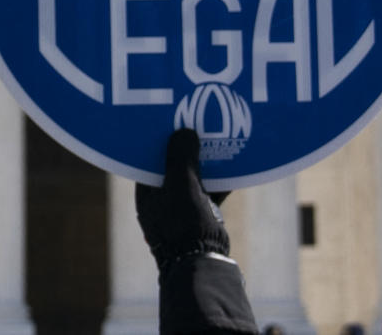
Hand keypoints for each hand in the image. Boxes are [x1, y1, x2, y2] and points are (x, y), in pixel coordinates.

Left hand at [135, 128, 229, 271]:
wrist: (204, 263)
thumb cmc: (184, 224)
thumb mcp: (181, 186)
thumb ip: (181, 157)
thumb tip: (184, 131)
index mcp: (147, 193)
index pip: (149, 159)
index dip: (160, 139)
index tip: (171, 118)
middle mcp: (161, 199)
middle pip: (173, 165)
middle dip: (185, 146)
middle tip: (196, 122)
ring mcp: (182, 207)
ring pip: (194, 176)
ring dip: (205, 160)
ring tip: (216, 135)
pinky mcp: (202, 214)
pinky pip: (210, 188)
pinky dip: (220, 177)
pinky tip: (234, 161)